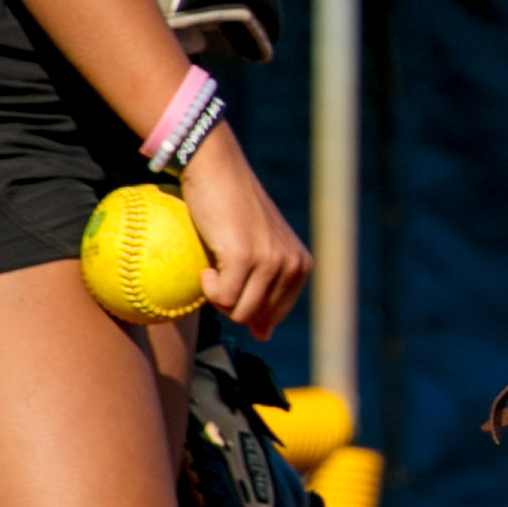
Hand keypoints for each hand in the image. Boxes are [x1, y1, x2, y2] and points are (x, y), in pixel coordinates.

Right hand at [181, 133, 310, 338]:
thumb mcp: (257, 251)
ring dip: (218, 298)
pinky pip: (222, 298)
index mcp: (300, 266)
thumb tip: (264, 337)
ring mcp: (270, 261)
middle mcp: (291, 264)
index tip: (233, 279)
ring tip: (214, 269)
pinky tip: (206, 267)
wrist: (216, 169)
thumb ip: (266, 291)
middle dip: (231, 304)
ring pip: (239, 313)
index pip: (275, 315)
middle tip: (220, 273)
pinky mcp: (244, 256)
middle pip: (255, 317)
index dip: (248, 307)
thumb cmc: (232, 209)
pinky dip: (208, 289)